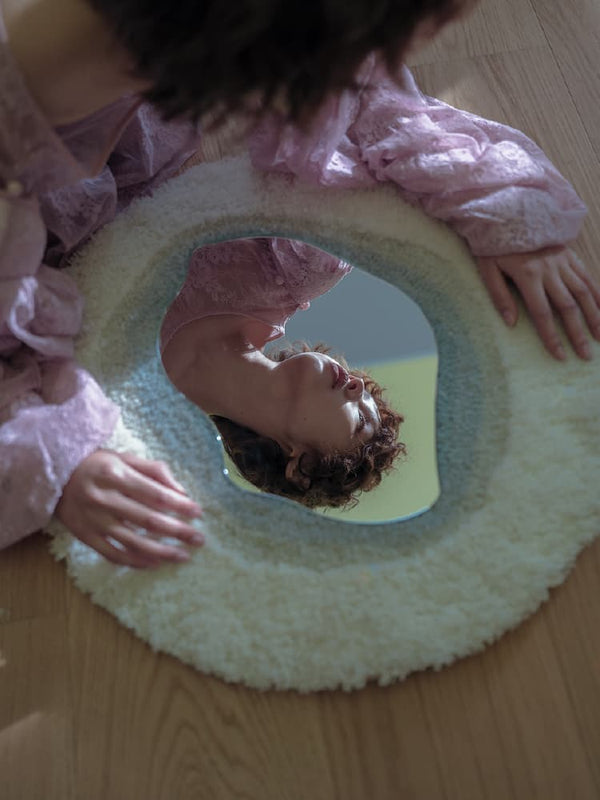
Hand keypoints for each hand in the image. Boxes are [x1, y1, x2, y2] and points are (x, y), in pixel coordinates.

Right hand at [55, 450, 203, 568]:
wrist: (54, 476)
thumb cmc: (98, 465)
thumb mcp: (125, 458)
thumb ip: (155, 471)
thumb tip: (181, 492)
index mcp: (115, 474)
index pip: (155, 494)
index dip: (179, 505)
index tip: (198, 513)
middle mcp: (103, 498)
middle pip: (148, 520)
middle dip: (177, 531)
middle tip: (199, 539)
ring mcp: (93, 520)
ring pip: (133, 542)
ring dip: (161, 552)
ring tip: (183, 556)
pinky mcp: (85, 536)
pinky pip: (113, 554)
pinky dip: (135, 561)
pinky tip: (155, 563)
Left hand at [475, 245, 599, 360]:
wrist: (508, 212)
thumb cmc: (494, 244)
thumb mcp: (487, 269)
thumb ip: (499, 296)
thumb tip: (511, 323)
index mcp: (528, 276)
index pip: (542, 314)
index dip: (552, 337)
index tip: (560, 355)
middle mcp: (549, 270)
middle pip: (568, 307)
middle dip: (577, 333)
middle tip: (585, 355)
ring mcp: (562, 261)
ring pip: (583, 292)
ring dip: (594, 316)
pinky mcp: (568, 254)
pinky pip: (586, 276)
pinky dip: (597, 293)